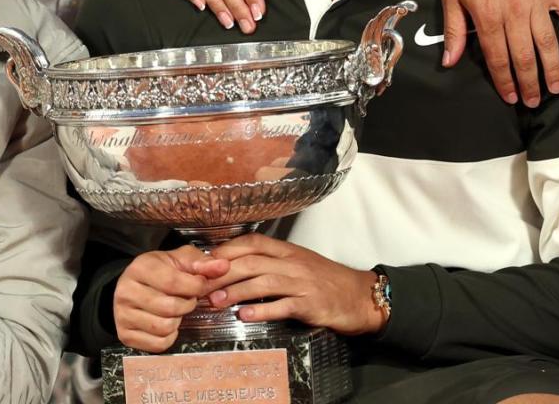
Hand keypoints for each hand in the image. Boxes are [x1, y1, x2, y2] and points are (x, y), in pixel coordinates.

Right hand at [113, 245, 230, 352]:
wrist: (132, 287)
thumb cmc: (158, 272)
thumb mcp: (180, 260)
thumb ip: (202, 263)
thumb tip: (223, 266)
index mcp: (141, 268)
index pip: (173, 282)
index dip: (195, 287)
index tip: (200, 285)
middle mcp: (126, 292)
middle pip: (170, 307)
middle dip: (187, 304)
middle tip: (186, 298)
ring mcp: (123, 315)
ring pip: (164, 327)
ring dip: (177, 321)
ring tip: (175, 310)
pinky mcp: (125, 335)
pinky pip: (158, 344)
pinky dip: (169, 336)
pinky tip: (167, 322)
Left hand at [203, 233, 382, 335]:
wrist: (359, 296)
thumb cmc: (326, 281)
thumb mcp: (298, 264)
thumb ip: (271, 263)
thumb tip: (235, 268)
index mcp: (288, 251)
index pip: (252, 242)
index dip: (226, 250)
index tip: (204, 262)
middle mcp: (293, 263)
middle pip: (252, 262)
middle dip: (222, 273)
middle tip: (199, 285)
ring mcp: (302, 283)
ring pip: (263, 282)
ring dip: (236, 291)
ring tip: (215, 301)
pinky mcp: (311, 304)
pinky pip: (283, 306)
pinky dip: (262, 310)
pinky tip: (245, 316)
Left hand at [441, 0, 558, 106]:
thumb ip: (454, 30)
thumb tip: (450, 60)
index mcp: (490, 16)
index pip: (499, 58)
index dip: (504, 81)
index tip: (510, 97)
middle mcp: (516, 13)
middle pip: (525, 57)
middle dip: (530, 83)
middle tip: (534, 101)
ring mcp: (537, 1)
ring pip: (548, 43)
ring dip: (554, 68)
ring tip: (557, 87)